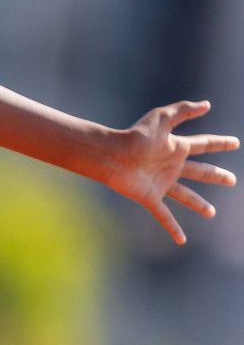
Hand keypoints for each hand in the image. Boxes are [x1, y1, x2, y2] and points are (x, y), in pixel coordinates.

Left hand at [103, 101, 238, 243]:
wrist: (112, 155)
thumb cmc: (136, 136)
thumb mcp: (161, 119)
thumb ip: (183, 111)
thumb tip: (206, 104)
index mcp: (176, 147)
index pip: (204, 144)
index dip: (219, 143)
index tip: (235, 142)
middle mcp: (171, 166)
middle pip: (200, 171)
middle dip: (216, 175)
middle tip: (232, 180)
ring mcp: (162, 183)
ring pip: (186, 196)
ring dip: (199, 204)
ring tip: (212, 213)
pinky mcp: (151, 197)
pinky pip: (164, 215)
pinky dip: (173, 227)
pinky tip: (181, 240)